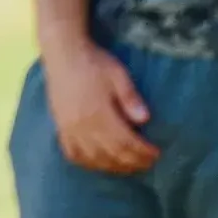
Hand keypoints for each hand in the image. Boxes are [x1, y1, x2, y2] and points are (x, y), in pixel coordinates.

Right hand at [41, 40, 158, 173]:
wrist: (62, 52)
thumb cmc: (94, 62)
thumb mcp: (118, 75)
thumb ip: (130, 98)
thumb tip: (145, 120)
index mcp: (99, 113)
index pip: (126, 143)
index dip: (143, 151)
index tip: (157, 153)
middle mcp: (83, 126)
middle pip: (112, 154)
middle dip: (133, 161)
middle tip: (148, 163)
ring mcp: (69, 128)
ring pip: (94, 158)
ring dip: (113, 166)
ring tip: (128, 165)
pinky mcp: (60, 126)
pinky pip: (73, 153)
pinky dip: (87, 162)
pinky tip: (98, 162)